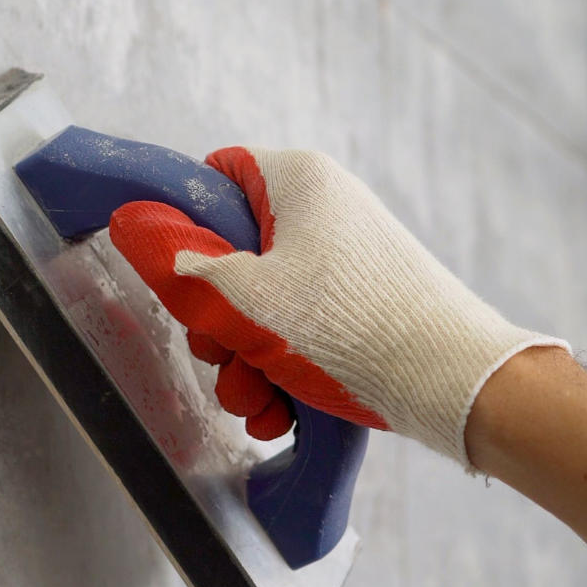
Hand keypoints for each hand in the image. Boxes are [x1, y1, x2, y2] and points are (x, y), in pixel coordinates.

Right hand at [108, 147, 566, 467]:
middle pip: (234, 254)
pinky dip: (283, 371)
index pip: (217, 175)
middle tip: (218, 353)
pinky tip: (280, 411)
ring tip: (254, 399)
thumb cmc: (354, 327)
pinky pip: (302, 332)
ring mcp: (347, 262)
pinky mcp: (364, 308)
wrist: (454, 383)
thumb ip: (181, 263)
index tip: (175, 273)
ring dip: (244, 359)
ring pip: (264, 305)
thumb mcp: (245, 296)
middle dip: (216, 320)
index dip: (185, 223)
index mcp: (299, 181)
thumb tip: (133, 225)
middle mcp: (326, 211)